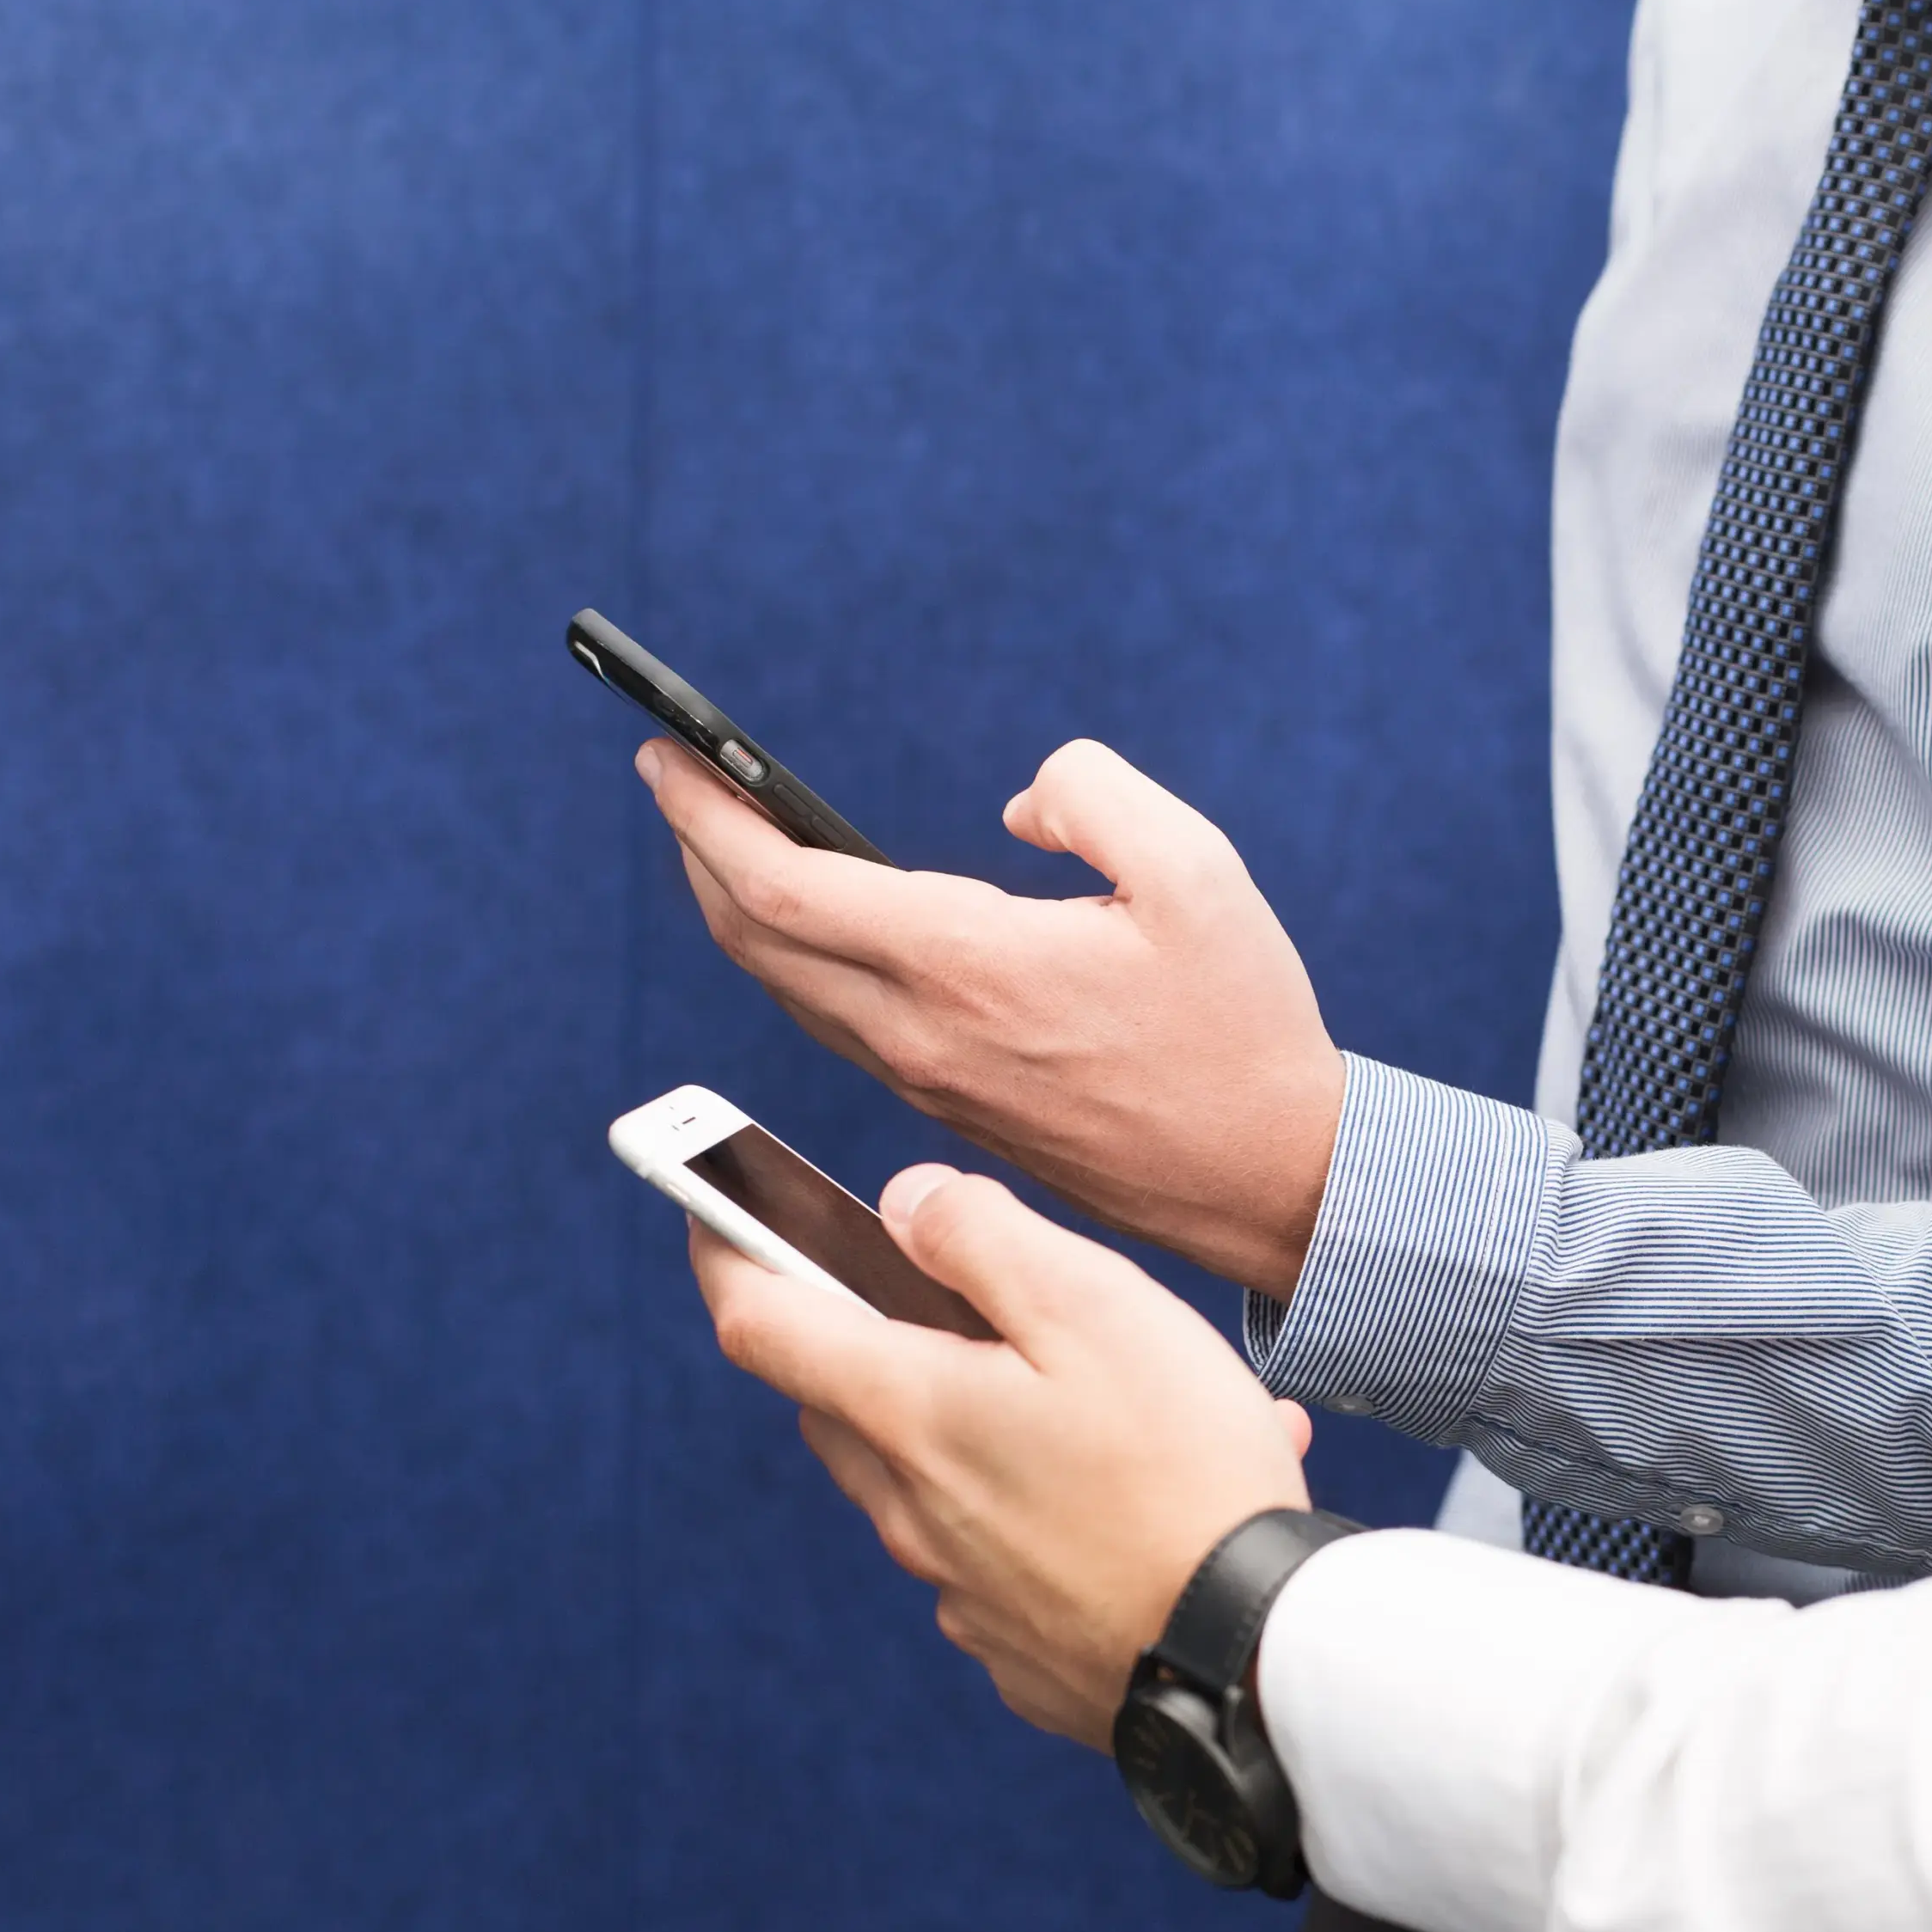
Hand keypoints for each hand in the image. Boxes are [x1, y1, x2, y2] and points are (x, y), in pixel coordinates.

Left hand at [642, 735, 1345, 1297]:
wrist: (1267, 1176)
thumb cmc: (1240, 1024)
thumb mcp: (1196, 869)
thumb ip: (1093, 793)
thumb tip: (1017, 805)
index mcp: (966, 965)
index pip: (781, 887)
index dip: (706, 815)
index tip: (664, 755)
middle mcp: (923, 1033)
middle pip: (756, 940)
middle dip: (698, 851)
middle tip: (676, 780)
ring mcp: (930, 1081)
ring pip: (788, 987)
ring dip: (739, 908)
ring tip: (726, 839)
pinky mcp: (953, 1109)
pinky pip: (835, 1023)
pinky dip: (793, 958)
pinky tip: (811, 923)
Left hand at [693, 1162, 1314, 1744]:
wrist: (1254, 1658)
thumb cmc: (1182, 1470)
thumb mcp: (1096, 1308)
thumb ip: (983, 1239)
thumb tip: (904, 1205)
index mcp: (911, 1413)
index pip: (761, 1323)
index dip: (724, 1251)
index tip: (713, 1212)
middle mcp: (912, 1510)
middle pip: (846, 1403)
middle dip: (876, 1340)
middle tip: (957, 1300)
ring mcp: (960, 1591)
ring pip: (934, 1479)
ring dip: (991, 1426)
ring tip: (1130, 1405)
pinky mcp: (1018, 1648)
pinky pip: (1005, 1555)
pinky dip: (1051, 1511)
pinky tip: (1153, 1496)